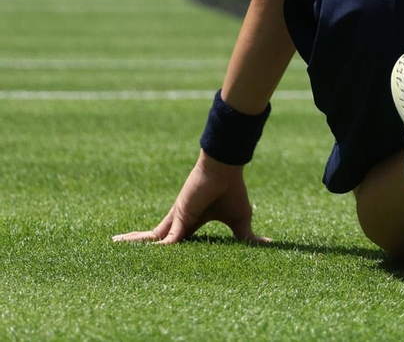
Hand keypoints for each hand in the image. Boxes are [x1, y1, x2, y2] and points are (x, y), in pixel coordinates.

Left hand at [113, 152, 268, 244]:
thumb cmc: (232, 191)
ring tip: (113, 245)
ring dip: (134, 244)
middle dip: (138, 243)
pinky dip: (155, 251)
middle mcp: (178, 220)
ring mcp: (176, 219)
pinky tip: (144, 259)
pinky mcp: (178, 218)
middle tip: (117, 246)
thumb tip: (267, 245)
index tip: (154, 255)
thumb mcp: (240, 220)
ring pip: (151, 238)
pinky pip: (164, 242)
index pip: (173, 239)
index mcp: (190, 221)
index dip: (163, 248)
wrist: (225, 168)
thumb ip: (246, 237)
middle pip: (154, 237)